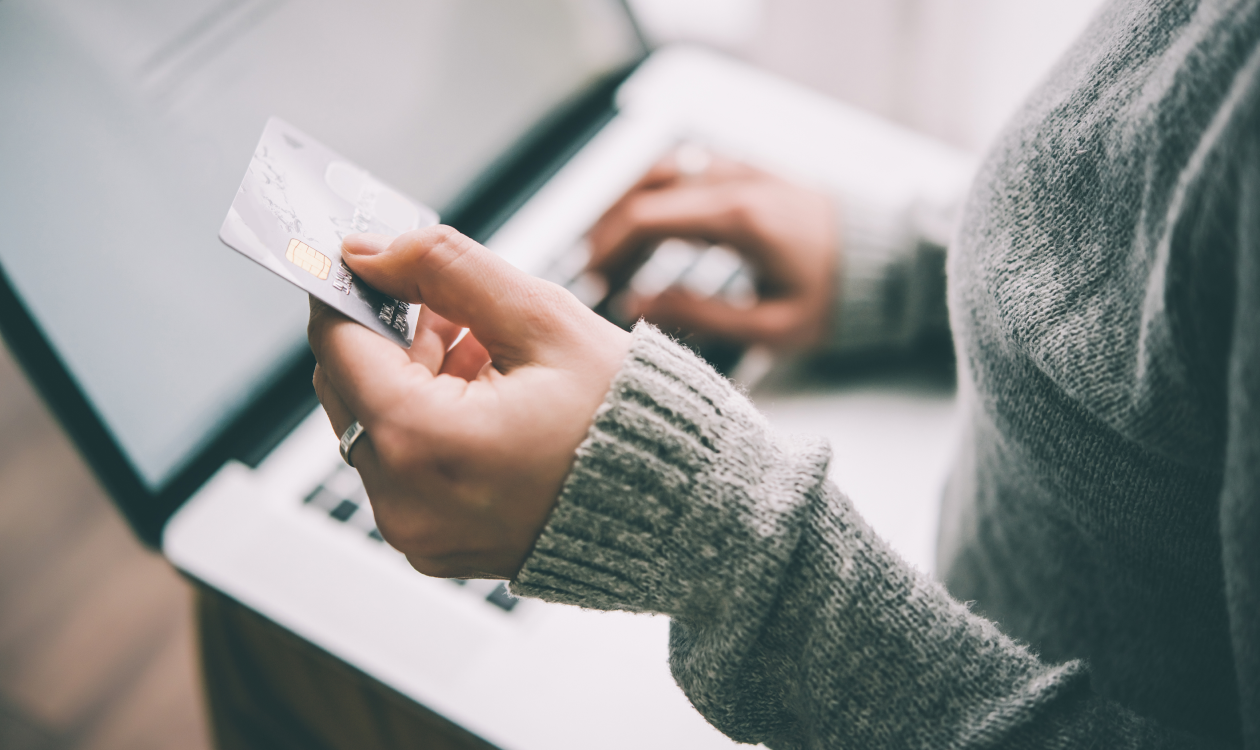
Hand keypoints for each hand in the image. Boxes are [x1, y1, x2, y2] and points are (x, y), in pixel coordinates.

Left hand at [308, 227, 631, 578]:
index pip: (338, 343)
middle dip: (392, 334)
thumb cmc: (629, 421)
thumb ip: (446, 268)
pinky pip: (402, 467)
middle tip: (454, 307)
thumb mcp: (542, 320)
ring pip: (375, 424)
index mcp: (422, 444)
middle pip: (348, 386)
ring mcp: (416, 533)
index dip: (349, 289)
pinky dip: (429, 424)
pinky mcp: (433, 545)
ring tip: (491, 359)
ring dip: (414, 377)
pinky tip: (490, 401)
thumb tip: (370, 251)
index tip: (368, 260)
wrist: (679, 510)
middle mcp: (403, 502)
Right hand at [588, 151, 837, 349]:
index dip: (608, 249)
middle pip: (644, 189)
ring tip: (611, 251)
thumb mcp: (772, 326)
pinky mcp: (748, 172)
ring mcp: (741, 170)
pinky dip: (656, 194)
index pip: (646, 217)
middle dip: (608, 230)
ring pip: (661, 171)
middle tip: (593, 272)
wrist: (888, 263)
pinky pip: (686, 170)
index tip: (592, 282)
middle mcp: (735, 182)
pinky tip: (648, 230)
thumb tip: (635, 303)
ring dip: (627, 207)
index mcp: (738, 218)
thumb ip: (699, 314)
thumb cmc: (836, 300)